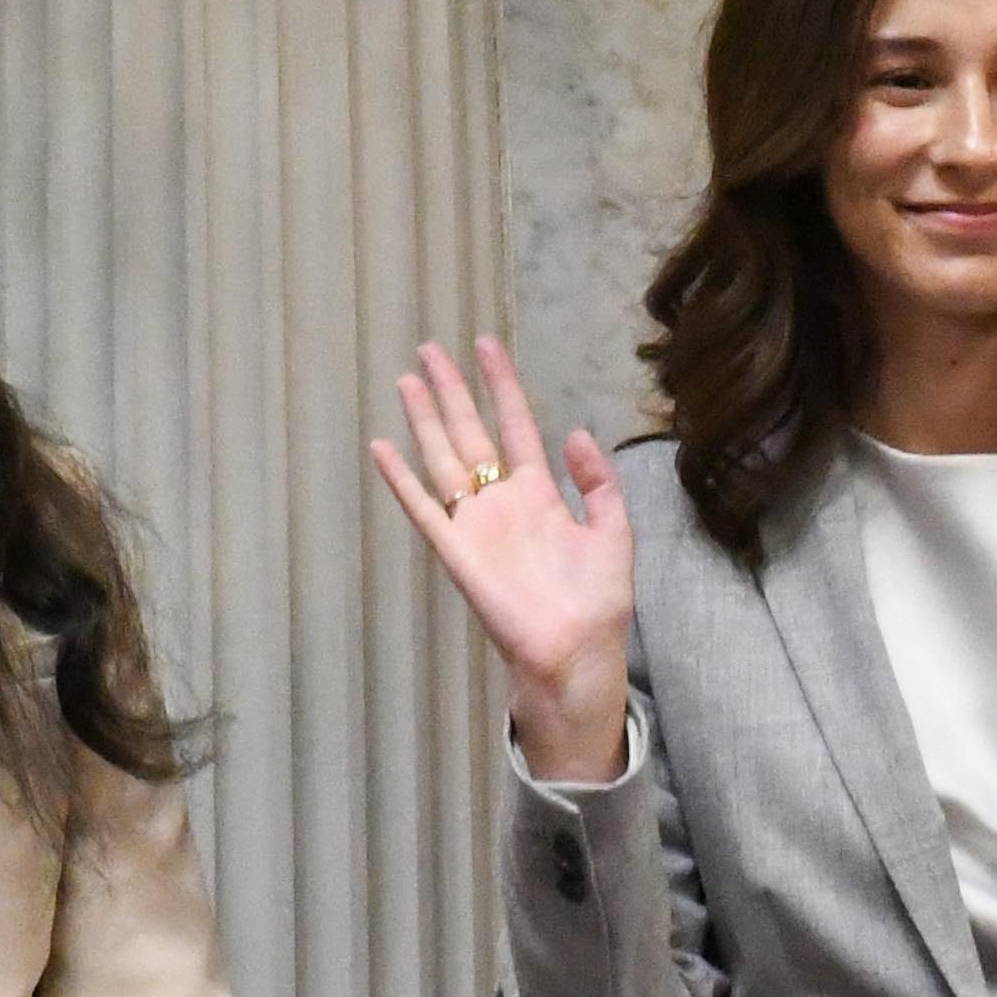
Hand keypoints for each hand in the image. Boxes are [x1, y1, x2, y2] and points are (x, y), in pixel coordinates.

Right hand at [372, 336, 635, 784]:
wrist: (576, 652)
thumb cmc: (598, 600)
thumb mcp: (614, 531)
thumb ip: (598, 482)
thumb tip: (576, 433)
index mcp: (541, 493)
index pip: (515, 424)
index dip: (501, 384)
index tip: (486, 345)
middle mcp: (502, 501)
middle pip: (469, 432)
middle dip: (451, 391)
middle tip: (430, 348)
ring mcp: (475, 524)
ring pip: (442, 459)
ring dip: (423, 420)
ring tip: (407, 379)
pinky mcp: (456, 552)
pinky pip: (423, 508)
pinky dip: (401, 479)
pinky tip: (381, 447)